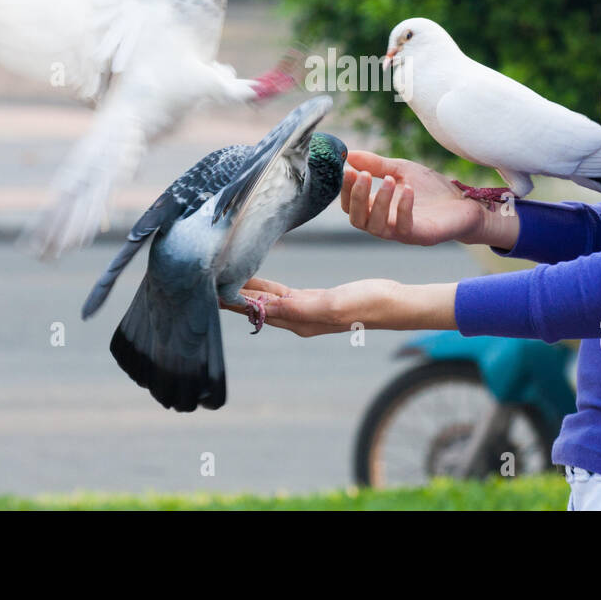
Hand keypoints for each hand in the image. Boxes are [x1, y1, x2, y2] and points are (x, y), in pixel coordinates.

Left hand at [227, 276, 457, 336]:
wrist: (395, 303)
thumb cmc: (368, 303)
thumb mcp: (331, 304)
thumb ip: (297, 307)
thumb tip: (263, 309)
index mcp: (299, 321)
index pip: (257, 311)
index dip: (233, 303)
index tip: (207, 293)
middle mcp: (298, 319)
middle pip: (257, 307)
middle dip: (232, 297)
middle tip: (205, 283)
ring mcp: (307, 309)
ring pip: (267, 300)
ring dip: (246, 291)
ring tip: (223, 279)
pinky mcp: (315, 299)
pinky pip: (283, 293)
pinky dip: (266, 286)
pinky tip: (256, 279)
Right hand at [340, 149, 516, 248]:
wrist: (465, 203)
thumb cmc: (431, 190)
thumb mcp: (401, 170)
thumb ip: (376, 164)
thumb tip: (349, 154)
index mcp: (377, 210)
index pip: (349, 206)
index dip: (345, 190)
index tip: (347, 169)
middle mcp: (385, 224)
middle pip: (357, 220)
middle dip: (356, 197)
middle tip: (362, 175)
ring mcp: (402, 233)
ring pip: (376, 227)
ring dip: (378, 202)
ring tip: (388, 180)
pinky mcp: (421, 236)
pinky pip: (404, 227)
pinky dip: (402, 208)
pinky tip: (407, 189)